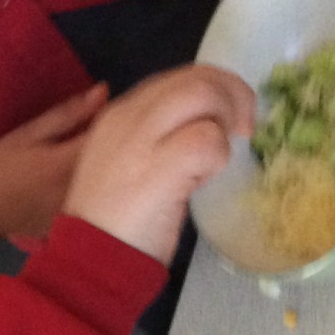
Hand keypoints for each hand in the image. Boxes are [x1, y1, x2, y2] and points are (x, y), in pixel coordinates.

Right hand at [0, 83, 107, 240]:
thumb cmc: (0, 165)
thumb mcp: (29, 133)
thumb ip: (68, 114)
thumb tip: (103, 90)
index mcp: (64, 163)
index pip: (109, 138)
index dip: (119, 124)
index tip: (119, 116)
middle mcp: (74, 191)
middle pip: (115, 166)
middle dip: (118, 148)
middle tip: (115, 138)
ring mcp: (74, 214)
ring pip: (109, 188)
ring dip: (112, 172)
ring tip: (106, 161)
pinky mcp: (72, 229)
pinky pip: (97, 209)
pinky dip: (100, 196)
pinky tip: (93, 188)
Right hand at [62, 64, 253, 263]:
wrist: (90, 257)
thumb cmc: (111, 221)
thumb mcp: (125, 164)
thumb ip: (155, 138)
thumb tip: (206, 126)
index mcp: (119, 115)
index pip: (177, 78)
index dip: (213, 89)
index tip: (228, 119)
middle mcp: (127, 116)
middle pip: (196, 77)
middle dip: (234, 95)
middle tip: (245, 129)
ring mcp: (141, 137)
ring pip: (203, 94)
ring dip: (226, 122)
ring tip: (218, 158)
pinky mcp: (161, 164)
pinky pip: (208, 139)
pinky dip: (218, 157)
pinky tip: (202, 181)